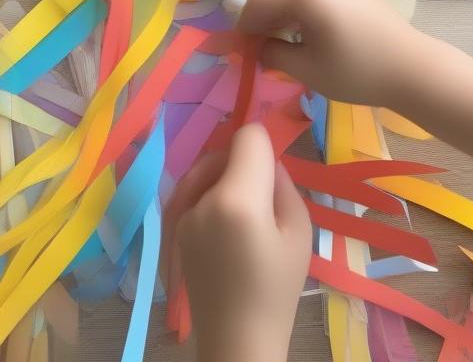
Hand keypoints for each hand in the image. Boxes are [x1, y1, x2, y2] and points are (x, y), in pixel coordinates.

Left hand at [172, 125, 309, 361]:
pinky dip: (209, 194)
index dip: (264, 144)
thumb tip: (266, 160)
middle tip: (265, 197)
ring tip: (246, 210)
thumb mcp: (299, 232)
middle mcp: (201, 198)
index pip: (247, 137)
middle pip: (222, 150)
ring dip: (224, 175)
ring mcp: (181, 212)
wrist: (237, 336)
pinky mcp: (173, 226)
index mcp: (237, 199)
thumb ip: (283, 185)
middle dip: (243, 161)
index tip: (273, 168)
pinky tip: (225, 223)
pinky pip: (193, 191)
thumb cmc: (277, 289)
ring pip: (204, 168)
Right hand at [239, 0, 427, 105]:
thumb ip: (268, 52)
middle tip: (268, 35)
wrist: (407, 62)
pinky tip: (301, 7)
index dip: (246, 28)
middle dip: (255, 7)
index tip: (247, 49)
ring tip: (285, 20)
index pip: (256, 4)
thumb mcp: (305, 70)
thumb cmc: (358, 73)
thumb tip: (249, 44)